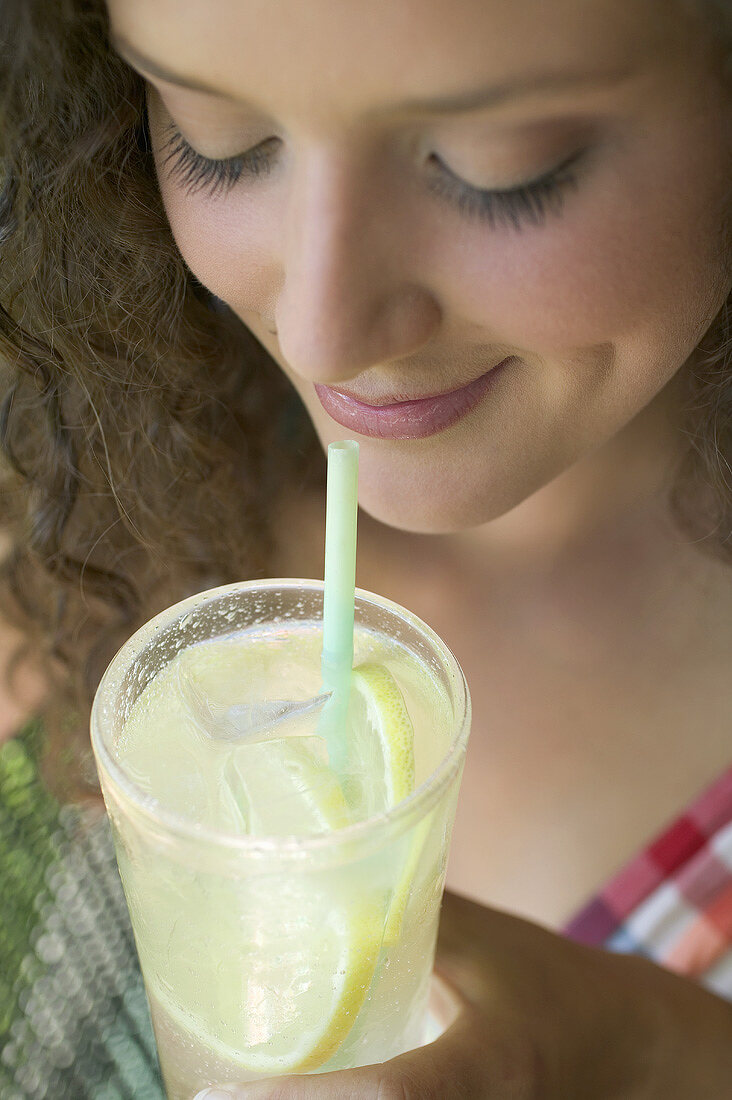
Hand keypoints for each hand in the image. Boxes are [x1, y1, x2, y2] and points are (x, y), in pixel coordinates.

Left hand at [194, 890, 731, 1098]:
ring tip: (229, 1098)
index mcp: (487, 1066)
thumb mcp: (483, 941)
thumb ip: (406, 910)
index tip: (217, 1094)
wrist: (617, 1047)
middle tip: (203, 1097)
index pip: (390, 1098)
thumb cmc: (549, 984)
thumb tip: (323, 865)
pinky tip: (290, 1097)